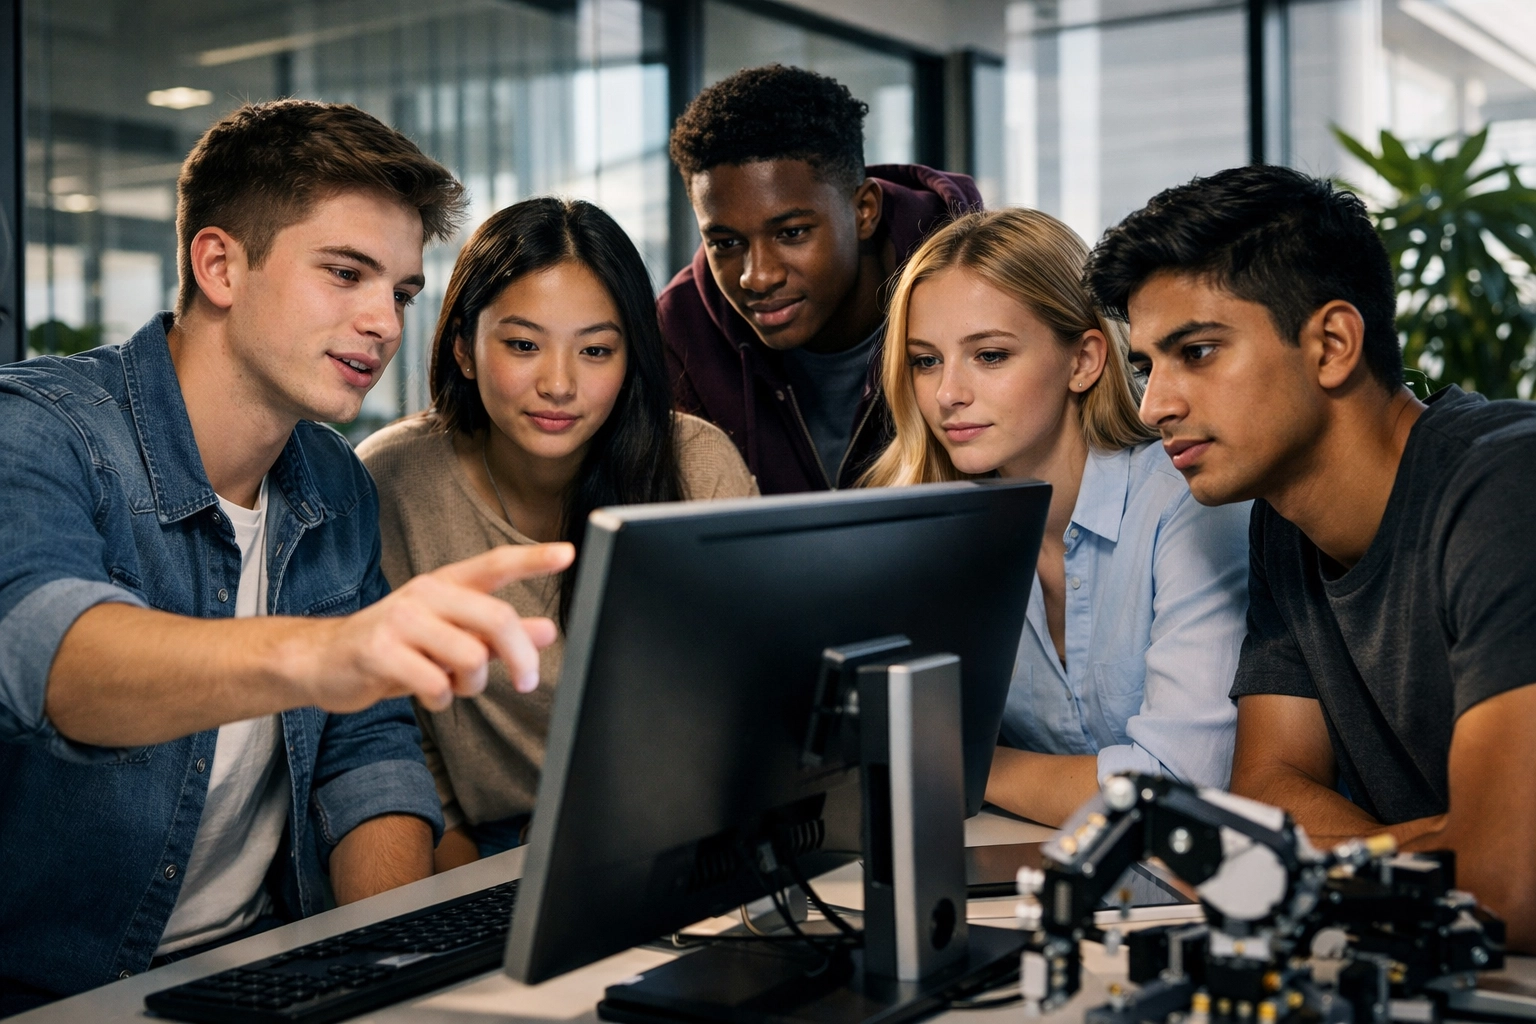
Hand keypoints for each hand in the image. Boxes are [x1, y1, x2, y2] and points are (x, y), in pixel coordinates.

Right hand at [289, 543, 573, 713]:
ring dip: (472, 684)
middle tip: (528, 682)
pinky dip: (442, 699)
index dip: (533, 558)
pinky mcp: (380, 651)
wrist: (324, 662)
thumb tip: (548, 632)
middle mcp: (425, 594)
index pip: (495, 565)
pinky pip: (435, 683)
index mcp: (446, 585)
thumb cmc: (395, 647)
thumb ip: (498, 635)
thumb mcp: (450, 637)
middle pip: (496, 618)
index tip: (569, 553)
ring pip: (470, 656)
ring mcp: (400, 620)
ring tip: (454, 686)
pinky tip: (430, 695)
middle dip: (520, 656)